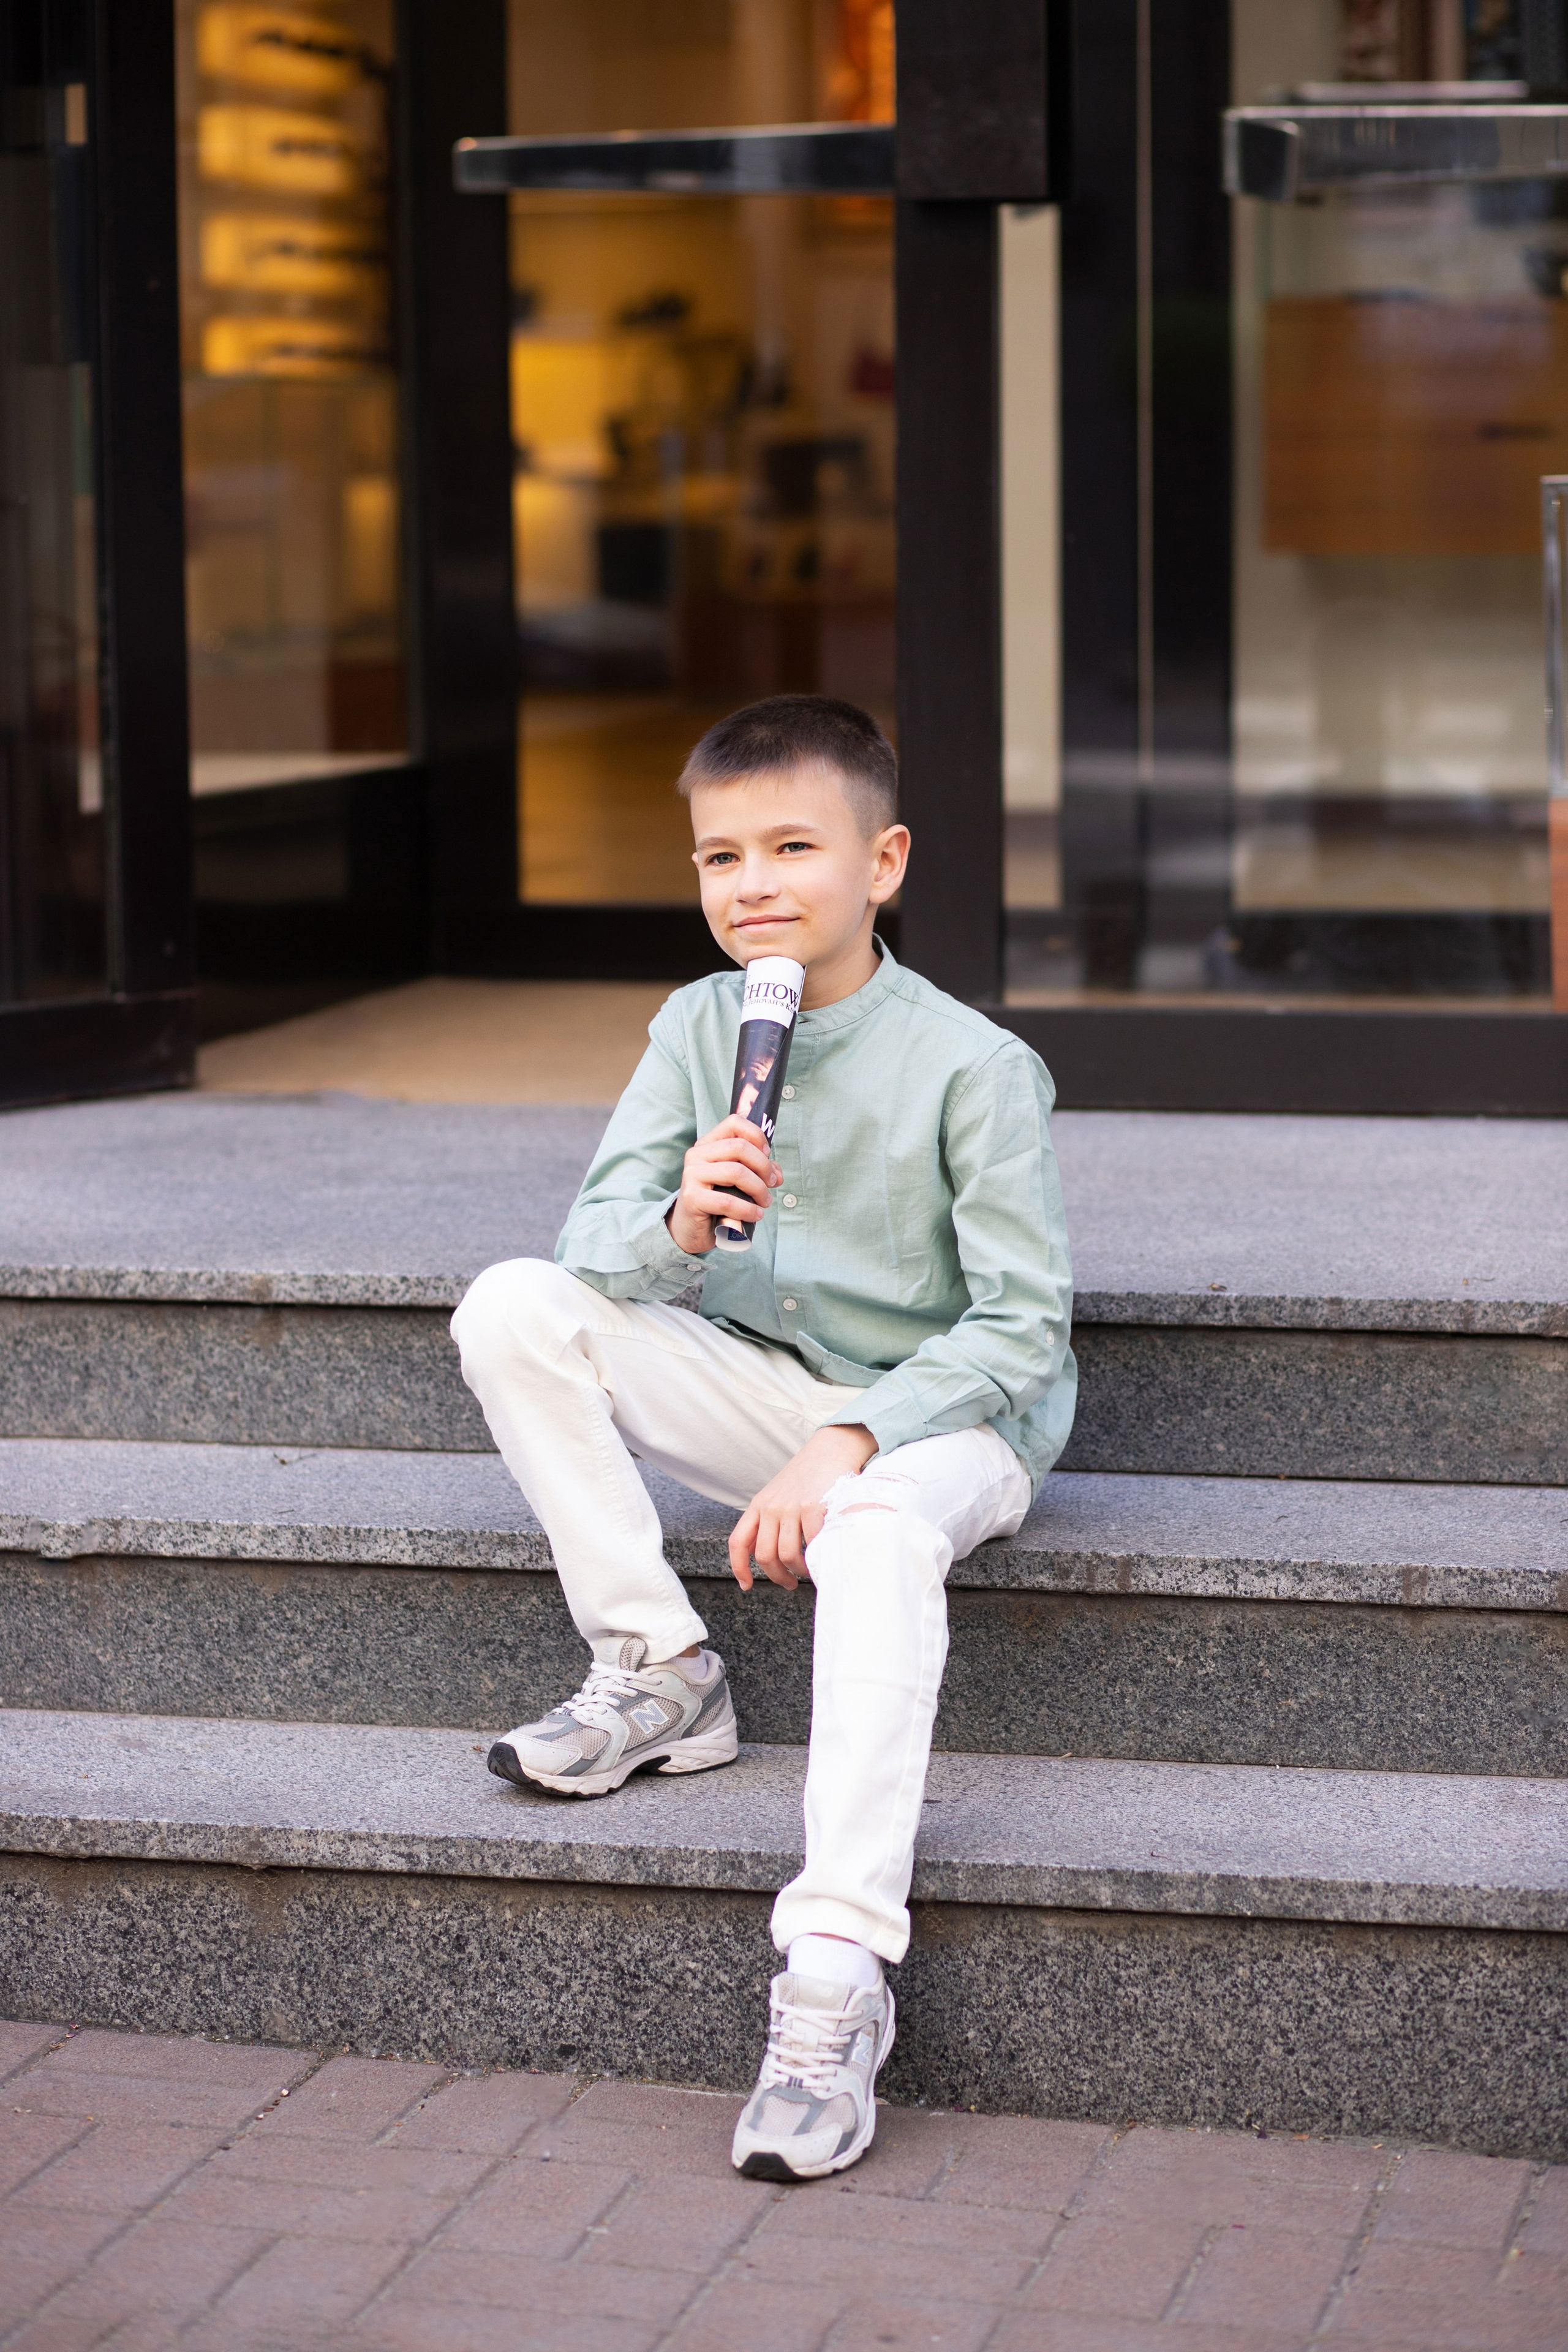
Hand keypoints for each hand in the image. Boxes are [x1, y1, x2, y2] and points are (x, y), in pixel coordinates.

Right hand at [666, 1115, 780, 1254]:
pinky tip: (756, 1215)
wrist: (690, 1229)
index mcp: (707, 1144)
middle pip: (739, 1147)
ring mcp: (692, 1175)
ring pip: (736, 1172)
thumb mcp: (738, 1181)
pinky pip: (728, 1201)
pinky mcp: (691, 1198)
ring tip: (765, 1201)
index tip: (767, 1155)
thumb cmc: (716, 1201)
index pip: (734, 1123)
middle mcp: (696, 1154)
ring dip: (759, 1189)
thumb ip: (759, 1171)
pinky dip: (748, 1209)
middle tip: (772, 1183)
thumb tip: (778, 1174)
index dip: (757, 1136)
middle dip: (763, 1166)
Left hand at [729, 1424, 878, 1590]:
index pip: (738, 1541)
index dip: (739, 1567)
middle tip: (789, 1583)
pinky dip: (818, 1557)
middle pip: (765, 1555)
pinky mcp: (814, 1506)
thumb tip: (760, 1554)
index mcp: (758, 1505)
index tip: (747, 1585)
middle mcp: (771, 1506)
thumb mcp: (776, 1495)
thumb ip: (767, 1521)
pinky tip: (822, 1557)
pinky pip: (812, 1543)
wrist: (828, 1450)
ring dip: (799, 1571)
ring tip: (808, 1571)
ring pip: (787, 1554)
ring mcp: (792, 1506)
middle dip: (777, 1576)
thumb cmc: (805, 1478)